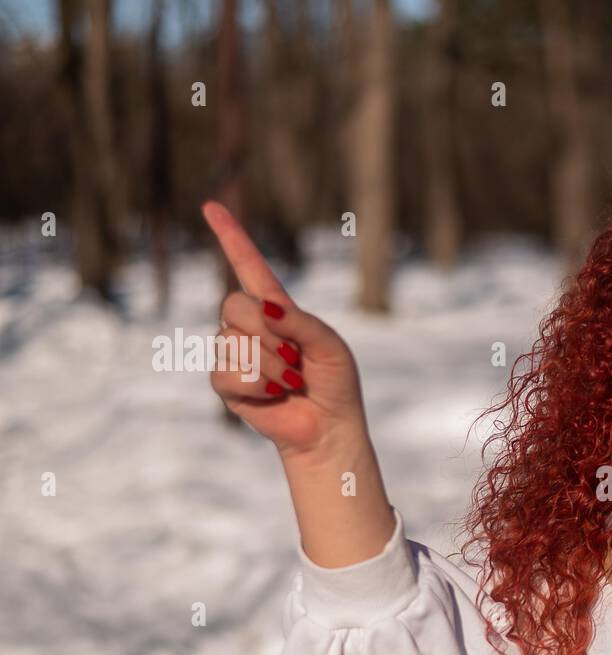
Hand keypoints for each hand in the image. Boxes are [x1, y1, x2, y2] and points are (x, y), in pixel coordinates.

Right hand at [202, 200, 366, 459]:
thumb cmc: (335, 382)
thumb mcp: (330, 346)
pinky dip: (257, 385)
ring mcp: (234, 352)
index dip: (231, 236)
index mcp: (277, 308)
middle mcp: (251, 325)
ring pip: (233, 342)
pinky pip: (227, 373)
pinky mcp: (226, 383)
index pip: (249, 265)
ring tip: (291, 380)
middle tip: (295, 358)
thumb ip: (301, 322)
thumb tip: (265, 309)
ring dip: (269, 365)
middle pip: (232, 304)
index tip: (211, 205)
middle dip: (267, 332)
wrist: (328, 427)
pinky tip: (275, 395)